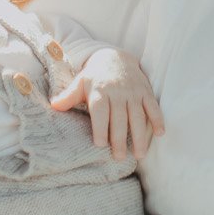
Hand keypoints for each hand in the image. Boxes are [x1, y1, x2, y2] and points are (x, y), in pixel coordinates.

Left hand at [50, 47, 164, 159]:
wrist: (115, 56)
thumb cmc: (94, 76)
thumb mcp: (80, 83)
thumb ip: (68, 97)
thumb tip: (53, 106)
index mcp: (99, 91)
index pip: (100, 111)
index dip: (101, 127)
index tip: (101, 144)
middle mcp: (117, 92)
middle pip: (119, 118)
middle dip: (120, 138)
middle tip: (120, 157)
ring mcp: (133, 92)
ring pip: (137, 115)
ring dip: (140, 135)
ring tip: (139, 154)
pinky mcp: (145, 91)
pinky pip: (153, 106)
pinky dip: (157, 118)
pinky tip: (160, 133)